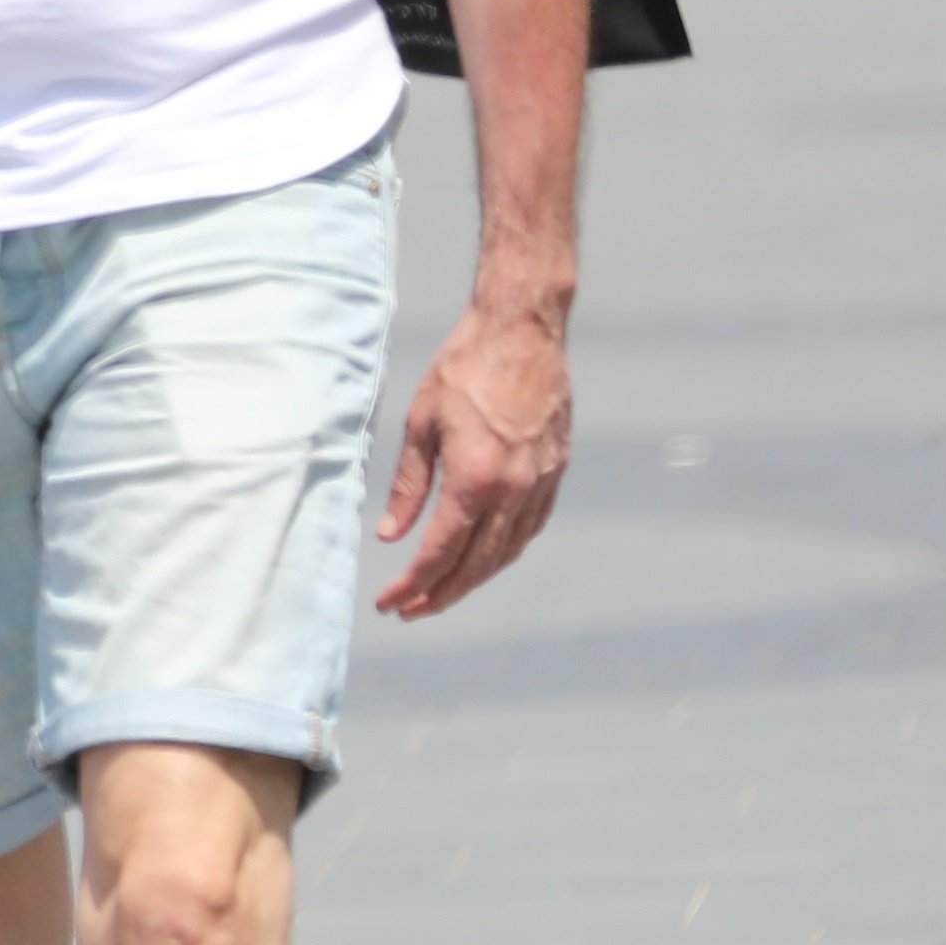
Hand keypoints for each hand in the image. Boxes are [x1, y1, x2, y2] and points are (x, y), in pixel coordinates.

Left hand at [372, 299, 570, 617]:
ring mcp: (541, 482)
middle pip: (477, 563)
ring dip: (473, 580)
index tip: (389, 603)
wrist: (523, 333)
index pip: (441, 550)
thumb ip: (408, 485)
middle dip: (441, 593)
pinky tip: (482, 560)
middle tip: (409, 611)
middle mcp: (514, 489)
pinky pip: (529, 528)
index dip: (413, 583)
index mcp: (475, 478)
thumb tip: (391, 535)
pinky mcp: (556, 472)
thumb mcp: (421, 424)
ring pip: (507, 551)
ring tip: (440, 593)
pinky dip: (504, 552)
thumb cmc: (463, 369)